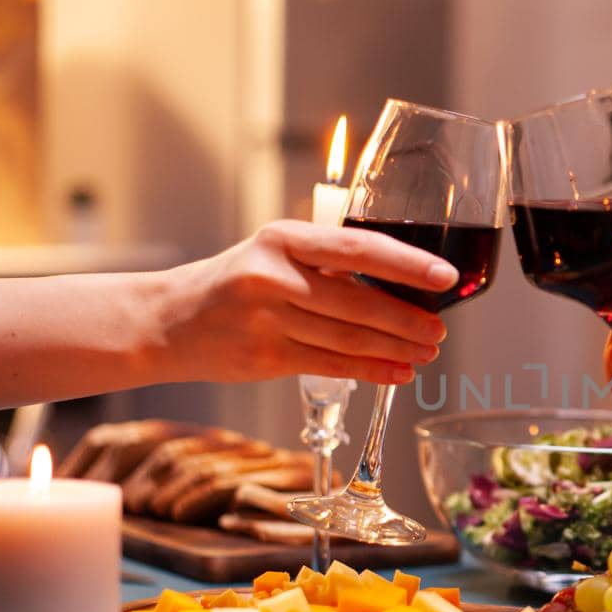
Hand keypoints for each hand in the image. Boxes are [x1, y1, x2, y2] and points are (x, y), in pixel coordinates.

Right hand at [163, 219, 456, 384]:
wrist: (166, 320)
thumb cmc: (234, 283)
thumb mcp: (274, 253)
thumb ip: (327, 263)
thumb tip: (401, 285)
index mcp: (283, 238)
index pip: (358, 248)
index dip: (406, 264)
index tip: (445, 277)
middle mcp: (273, 276)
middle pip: (358, 302)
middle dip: (408, 320)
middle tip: (440, 330)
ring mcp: (266, 320)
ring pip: (348, 339)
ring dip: (396, 349)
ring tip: (426, 352)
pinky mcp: (264, 358)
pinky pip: (331, 366)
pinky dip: (371, 371)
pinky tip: (398, 372)